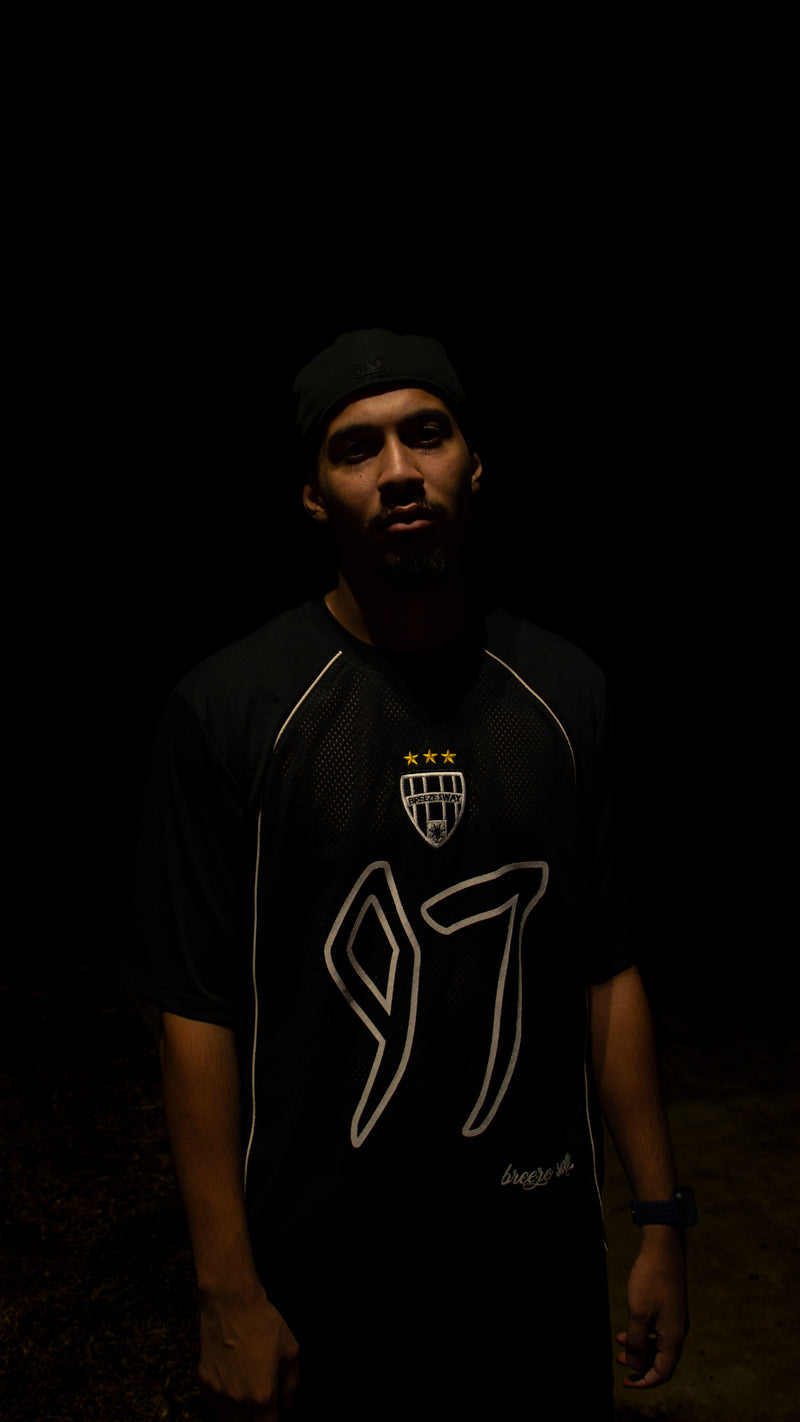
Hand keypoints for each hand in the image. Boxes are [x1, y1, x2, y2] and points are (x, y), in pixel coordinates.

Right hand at [198, 1283, 299, 1418]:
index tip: (277, 1415)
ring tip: (249, 1393)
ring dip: (241, 1415)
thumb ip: (292, 1386)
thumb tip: (288, 1408)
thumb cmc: (261, 1323)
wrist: (230, 1303)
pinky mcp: (204, 1385)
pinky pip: (214, 1407)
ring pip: (229, 1421)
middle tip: (263, 1402)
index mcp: (262, 1395)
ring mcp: (218, 1394)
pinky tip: (233, 1386)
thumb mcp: (290, 1351)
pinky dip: (224, 1404)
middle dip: (258, 1419)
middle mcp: (238, 1400)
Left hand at [616, 1227, 688, 1388]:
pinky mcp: (670, 1308)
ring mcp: (675, 1319)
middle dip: (640, 1365)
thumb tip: (635, 1364)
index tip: (627, 1382)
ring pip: (658, 1345)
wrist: (664, 1250)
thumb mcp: (638, 1314)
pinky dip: (643, 1334)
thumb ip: (636, 1342)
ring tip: (619, 1344)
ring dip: (640, 1348)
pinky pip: (658, 1330)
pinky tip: (629, 1326)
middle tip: (620, 1362)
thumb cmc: (651, 1280)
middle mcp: (678, 1332)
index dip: (644, 1382)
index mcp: (673, 1338)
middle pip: (661, 1361)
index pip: (662, 1372)